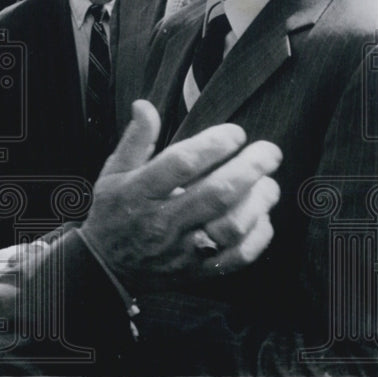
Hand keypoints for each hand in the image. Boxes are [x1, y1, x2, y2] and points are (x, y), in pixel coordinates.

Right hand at [79, 100, 280, 285]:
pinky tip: (262, 217)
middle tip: (270, 152)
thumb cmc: (114, 213)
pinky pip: (237, 258)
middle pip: (216, 194)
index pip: (180, 164)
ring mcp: (181, 250)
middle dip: (250, 169)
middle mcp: (162, 222)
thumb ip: (135, 139)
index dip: (213, 145)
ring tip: (269, 184)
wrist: (107, 268)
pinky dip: (258, 237)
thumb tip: (145, 105)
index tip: (235, 133)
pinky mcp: (196, 272)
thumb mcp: (114, 172)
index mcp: (140, 192)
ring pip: (230, 227)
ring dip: (258, 202)